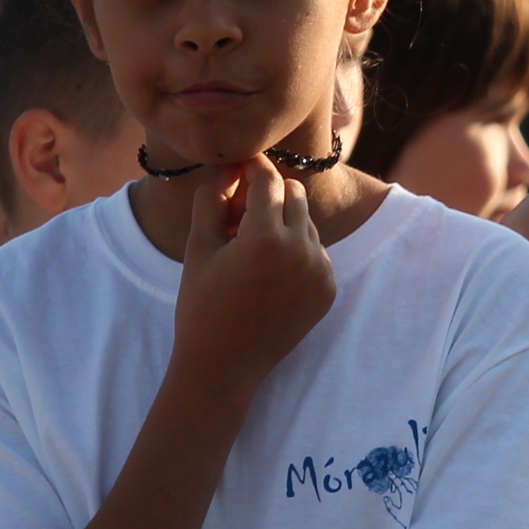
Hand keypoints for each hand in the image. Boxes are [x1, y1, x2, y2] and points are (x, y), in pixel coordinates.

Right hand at [172, 157, 335, 391]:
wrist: (225, 364)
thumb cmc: (202, 304)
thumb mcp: (198, 248)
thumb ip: (212, 200)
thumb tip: (228, 165)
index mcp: (267, 236)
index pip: (268, 179)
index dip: (252, 166)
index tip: (240, 163)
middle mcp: (303, 250)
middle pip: (294, 194)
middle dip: (268, 195)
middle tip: (237, 215)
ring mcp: (321, 271)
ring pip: (307, 223)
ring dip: (282, 224)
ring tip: (248, 250)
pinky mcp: (329, 290)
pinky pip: (316, 253)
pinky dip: (296, 252)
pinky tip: (267, 275)